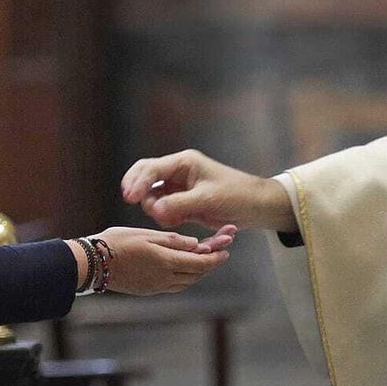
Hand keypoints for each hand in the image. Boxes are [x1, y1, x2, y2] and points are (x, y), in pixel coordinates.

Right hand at [93, 226, 233, 295]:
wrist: (92, 263)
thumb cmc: (116, 242)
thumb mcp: (147, 235)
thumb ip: (173, 241)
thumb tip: (195, 244)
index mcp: (166, 262)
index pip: (200, 262)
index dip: (215, 257)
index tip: (225, 249)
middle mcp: (164, 278)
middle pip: (196, 274)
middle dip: (210, 264)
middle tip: (218, 252)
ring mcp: (156, 287)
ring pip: (186, 281)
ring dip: (198, 271)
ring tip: (203, 259)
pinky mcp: (148, 290)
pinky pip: (174, 285)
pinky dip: (184, 276)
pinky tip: (183, 267)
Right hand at [121, 149, 295, 231]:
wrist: (256, 206)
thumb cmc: (237, 195)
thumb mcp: (208, 199)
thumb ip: (179, 204)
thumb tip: (154, 210)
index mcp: (183, 163)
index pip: (152, 169)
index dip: (138, 182)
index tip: (130, 198)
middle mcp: (177, 172)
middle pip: (145, 177)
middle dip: (139, 191)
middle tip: (132, 202)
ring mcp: (178, 188)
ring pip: (152, 196)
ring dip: (155, 208)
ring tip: (172, 219)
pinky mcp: (182, 202)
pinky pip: (163, 208)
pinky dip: (164, 217)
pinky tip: (177, 222)